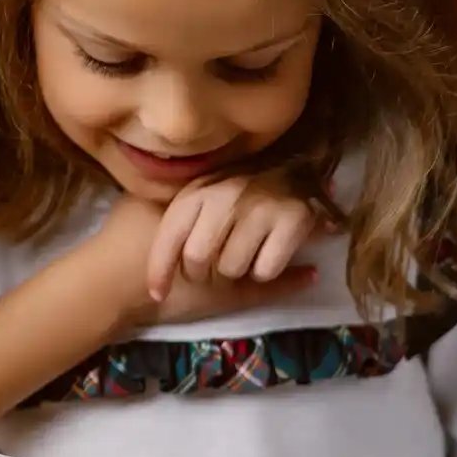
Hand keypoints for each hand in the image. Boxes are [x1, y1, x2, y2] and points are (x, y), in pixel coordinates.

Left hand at [144, 176, 322, 319]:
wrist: (298, 161)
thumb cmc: (242, 187)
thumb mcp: (206, 197)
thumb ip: (183, 227)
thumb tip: (158, 282)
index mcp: (199, 189)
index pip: (170, 236)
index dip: (159, 271)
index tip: (158, 294)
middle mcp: (226, 195)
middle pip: (198, 259)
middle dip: (205, 274)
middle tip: (217, 269)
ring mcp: (259, 206)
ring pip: (232, 268)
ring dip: (239, 272)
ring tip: (247, 255)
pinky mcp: (292, 219)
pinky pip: (265, 270)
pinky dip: (266, 271)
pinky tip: (270, 254)